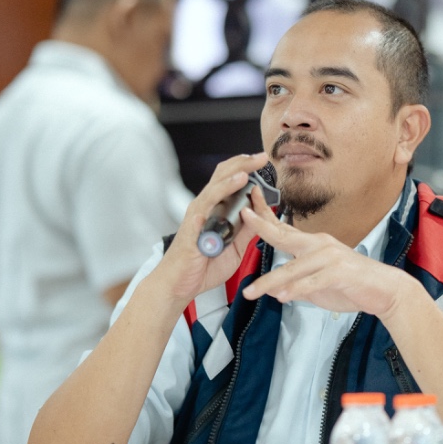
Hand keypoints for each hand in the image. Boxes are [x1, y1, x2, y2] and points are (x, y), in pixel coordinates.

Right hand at [155, 152, 269, 306]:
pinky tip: (239, 181)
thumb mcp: (235, 248)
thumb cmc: (202, 267)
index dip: (245, 169)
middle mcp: (206, 207)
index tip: (262, 163)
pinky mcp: (195, 223)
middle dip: (245, 163)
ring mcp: (199, 213)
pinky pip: (210, 201)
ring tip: (254, 162)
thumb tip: (263, 214)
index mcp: (215, 210)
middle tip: (263, 157)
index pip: (229, 181)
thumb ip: (247, 230)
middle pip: (224, 175)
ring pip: (218, 183)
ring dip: (238, 169)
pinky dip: (225, 188)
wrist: (179, 286)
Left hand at [241, 192, 414, 319]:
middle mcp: (319, 245)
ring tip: (251, 292)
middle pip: (285, 236)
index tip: (246, 206)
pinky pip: (312, 282)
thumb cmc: (352, 284)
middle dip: (262, 227)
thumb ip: (297, 286)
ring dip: (270, 281)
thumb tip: (276, 291)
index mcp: (313, 244)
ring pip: (293, 268)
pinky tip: (282, 298)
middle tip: (243, 216)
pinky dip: (296, 290)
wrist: (384, 289)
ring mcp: (329, 257)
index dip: (264, 217)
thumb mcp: (318, 285)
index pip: (284, 229)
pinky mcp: (339, 272)